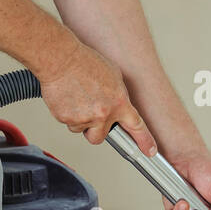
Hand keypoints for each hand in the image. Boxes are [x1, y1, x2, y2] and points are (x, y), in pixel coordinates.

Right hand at [36, 37, 157, 155]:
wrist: (61, 59)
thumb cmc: (85, 62)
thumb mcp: (113, 75)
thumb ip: (118, 96)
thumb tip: (117, 106)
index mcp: (119, 102)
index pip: (136, 126)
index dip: (144, 140)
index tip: (149, 151)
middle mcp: (103, 113)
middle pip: (100, 137)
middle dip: (95, 129)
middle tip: (89, 113)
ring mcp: (84, 118)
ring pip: (82, 130)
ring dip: (79, 120)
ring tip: (77, 98)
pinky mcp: (66, 119)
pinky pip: (68, 123)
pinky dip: (67, 114)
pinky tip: (68, 97)